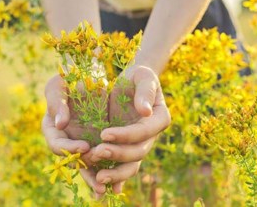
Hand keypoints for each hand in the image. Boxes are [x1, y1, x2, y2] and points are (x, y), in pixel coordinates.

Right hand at [42, 74, 106, 193]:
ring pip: (86, 165)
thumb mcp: (59, 84)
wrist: (91, 77)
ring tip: (104, 187)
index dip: (68, 148)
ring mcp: (81, 143)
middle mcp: (66, 140)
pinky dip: (107, 172)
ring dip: (94, 178)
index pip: (56, 144)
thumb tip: (60, 124)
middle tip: (97, 172)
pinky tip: (116, 185)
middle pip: (71, 160)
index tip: (84, 146)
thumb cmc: (70, 79)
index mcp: (52, 128)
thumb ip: (56, 102)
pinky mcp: (97, 145)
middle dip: (83, 168)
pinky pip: (101, 162)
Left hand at [83, 65, 170, 193]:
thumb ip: (145, 92)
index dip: (126, 135)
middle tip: (97, 152)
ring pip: (131, 165)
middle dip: (118, 154)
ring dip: (116, 172)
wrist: (130, 84)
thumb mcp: (143, 77)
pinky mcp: (126, 148)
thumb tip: (145, 111)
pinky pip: (120, 165)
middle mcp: (151, 136)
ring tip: (98, 177)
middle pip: (138, 152)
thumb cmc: (138, 77)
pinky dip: (112, 175)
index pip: (143, 131)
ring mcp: (139, 144)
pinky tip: (98, 180)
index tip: (105, 133)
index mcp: (159, 119)